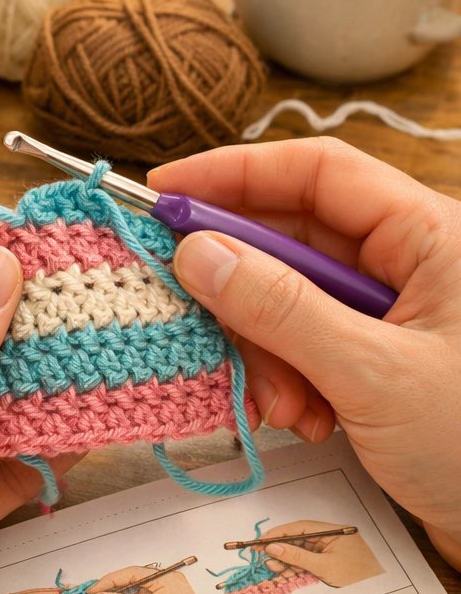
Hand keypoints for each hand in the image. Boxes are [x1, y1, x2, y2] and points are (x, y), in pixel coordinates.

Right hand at [151, 139, 460, 568]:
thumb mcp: (374, 375)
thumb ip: (280, 311)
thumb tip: (195, 254)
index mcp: (430, 234)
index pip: (318, 172)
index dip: (236, 173)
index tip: (164, 194)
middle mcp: (411, 260)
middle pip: (294, 236)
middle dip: (243, 286)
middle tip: (191, 313)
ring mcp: (395, 312)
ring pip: (292, 298)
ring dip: (266, 350)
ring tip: (279, 404)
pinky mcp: (380, 359)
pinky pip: (308, 344)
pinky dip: (290, 379)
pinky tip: (305, 421)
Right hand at [252, 518, 381, 587]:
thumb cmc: (357, 578)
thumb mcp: (324, 566)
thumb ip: (297, 556)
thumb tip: (272, 547)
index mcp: (334, 531)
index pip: (301, 527)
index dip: (279, 533)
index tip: (262, 540)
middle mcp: (331, 537)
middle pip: (300, 538)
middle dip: (281, 548)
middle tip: (264, 557)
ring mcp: (331, 550)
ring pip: (302, 551)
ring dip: (287, 560)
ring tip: (273, 568)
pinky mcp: (330, 562)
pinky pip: (309, 561)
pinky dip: (296, 567)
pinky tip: (284, 572)